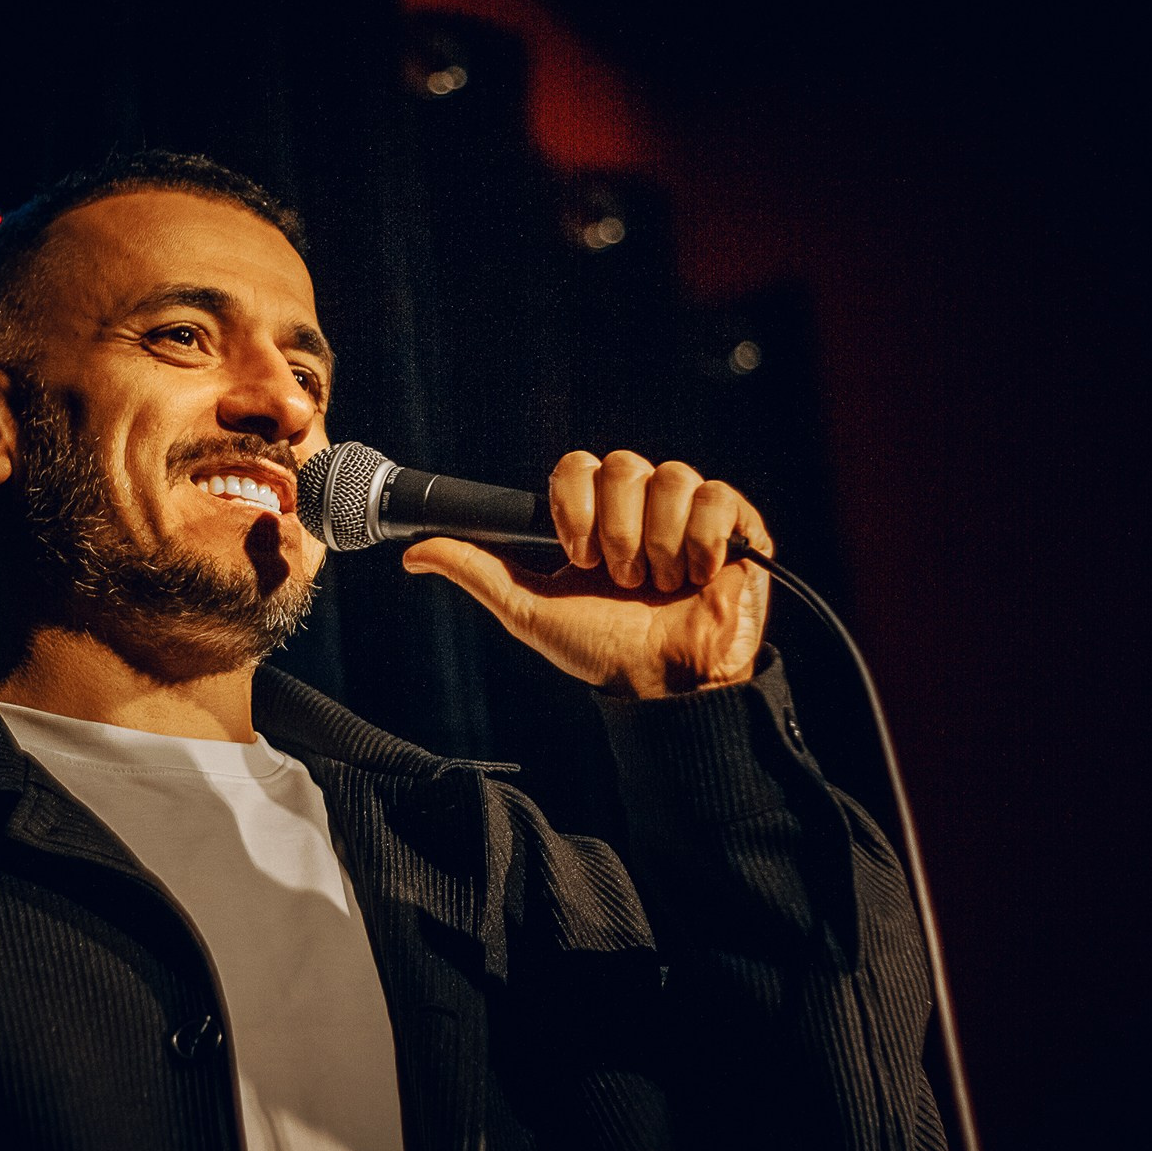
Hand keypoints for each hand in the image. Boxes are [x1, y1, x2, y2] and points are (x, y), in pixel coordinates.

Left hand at [401, 451, 772, 697]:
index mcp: (598, 515)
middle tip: (620, 578)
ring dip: (657, 544)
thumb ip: (476, 570)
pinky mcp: (738, 525)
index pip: (578, 465)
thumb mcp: (529, 608)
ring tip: (660, 585)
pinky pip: (716, 497)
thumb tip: (414, 551)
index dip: (576, 506)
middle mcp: (644, 504)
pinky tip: (697, 576)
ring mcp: (691, 512)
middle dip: (616, 532)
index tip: (576, 554)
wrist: (666, 685)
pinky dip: (701, 542)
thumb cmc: (603, 650)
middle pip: (623, 465)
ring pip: (671, 478)